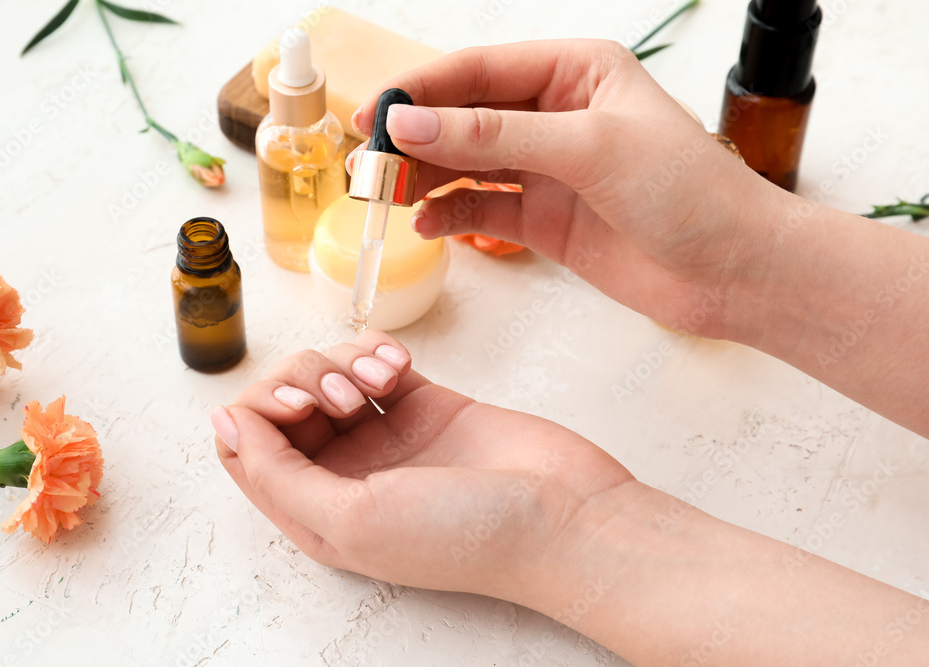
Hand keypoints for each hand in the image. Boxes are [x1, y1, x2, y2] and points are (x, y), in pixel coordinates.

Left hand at [212, 330, 631, 601]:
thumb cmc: (467, 536)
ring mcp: (387, 437)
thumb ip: (276, 474)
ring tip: (386, 381)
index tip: (299, 409)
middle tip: (347, 398)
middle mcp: (347, 475)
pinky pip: (375, 360)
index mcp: (318, 514)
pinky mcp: (425, 404)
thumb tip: (223, 423)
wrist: (565, 516)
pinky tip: (401, 365)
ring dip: (345, 364)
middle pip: (285, 405)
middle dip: (305, 383)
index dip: (258, 417)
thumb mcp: (351, 522)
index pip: (247, 451)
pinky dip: (377, 350)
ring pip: (329, 375)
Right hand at [351, 40, 782, 338]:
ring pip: (467, 165)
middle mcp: (557, 114)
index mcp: (576, 71)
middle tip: (370, 165)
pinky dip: (452, 216)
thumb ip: (495, 137)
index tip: (374, 116)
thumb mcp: (589, 148)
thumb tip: (412, 125)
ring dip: (426, 179)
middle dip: (416, 140)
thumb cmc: (689, 192)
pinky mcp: (545, 218)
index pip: (478, 72)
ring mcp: (548, 169)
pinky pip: (482, 209)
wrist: (735, 272)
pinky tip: (430, 226)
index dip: (421, 92)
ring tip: (389, 197)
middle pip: (465, 118)